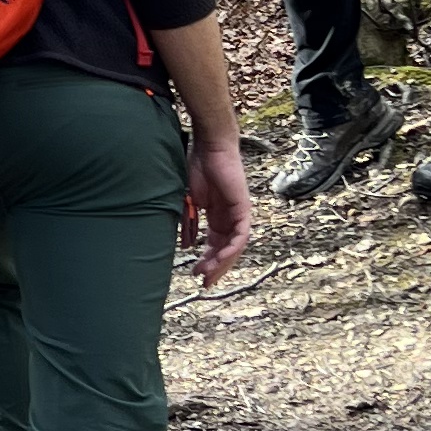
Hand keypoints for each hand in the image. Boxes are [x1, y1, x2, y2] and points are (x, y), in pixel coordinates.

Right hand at [184, 125, 252, 285]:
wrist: (209, 147)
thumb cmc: (197, 167)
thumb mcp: (188, 201)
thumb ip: (188, 223)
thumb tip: (186, 246)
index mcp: (218, 217)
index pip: (215, 246)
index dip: (206, 261)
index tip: (195, 273)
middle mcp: (230, 219)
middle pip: (227, 251)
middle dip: (215, 268)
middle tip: (203, 283)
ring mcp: (239, 215)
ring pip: (235, 247)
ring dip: (222, 263)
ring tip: (208, 275)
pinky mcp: (243, 209)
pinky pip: (241, 236)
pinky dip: (231, 249)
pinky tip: (220, 259)